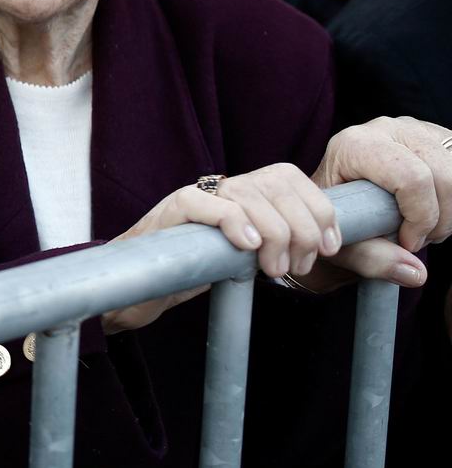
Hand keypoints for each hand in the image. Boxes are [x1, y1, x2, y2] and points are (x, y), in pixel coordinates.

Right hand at [105, 164, 343, 330]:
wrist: (136, 291)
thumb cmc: (192, 274)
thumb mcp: (246, 258)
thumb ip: (275, 246)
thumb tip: (322, 248)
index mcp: (240, 193)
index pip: (288, 176)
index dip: (318, 208)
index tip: (331, 246)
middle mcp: (218, 188)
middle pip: (275, 184)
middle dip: (302, 227)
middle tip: (299, 265)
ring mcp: (193, 197)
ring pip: (247, 193)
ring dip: (273, 233)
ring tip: (272, 268)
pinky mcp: (168, 212)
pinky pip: (203, 202)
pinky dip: (231, 222)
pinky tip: (246, 248)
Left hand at [313, 115, 451, 252]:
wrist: (340, 206)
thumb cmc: (335, 221)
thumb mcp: (341, 245)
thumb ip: (373, 260)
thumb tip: (416, 273)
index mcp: (354, 145)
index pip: (411, 178)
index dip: (420, 217)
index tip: (408, 242)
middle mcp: (386, 129)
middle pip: (444, 175)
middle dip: (440, 218)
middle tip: (419, 239)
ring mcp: (416, 129)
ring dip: (451, 210)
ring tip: (425, 226)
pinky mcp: (437, 138)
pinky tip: (437, 212)